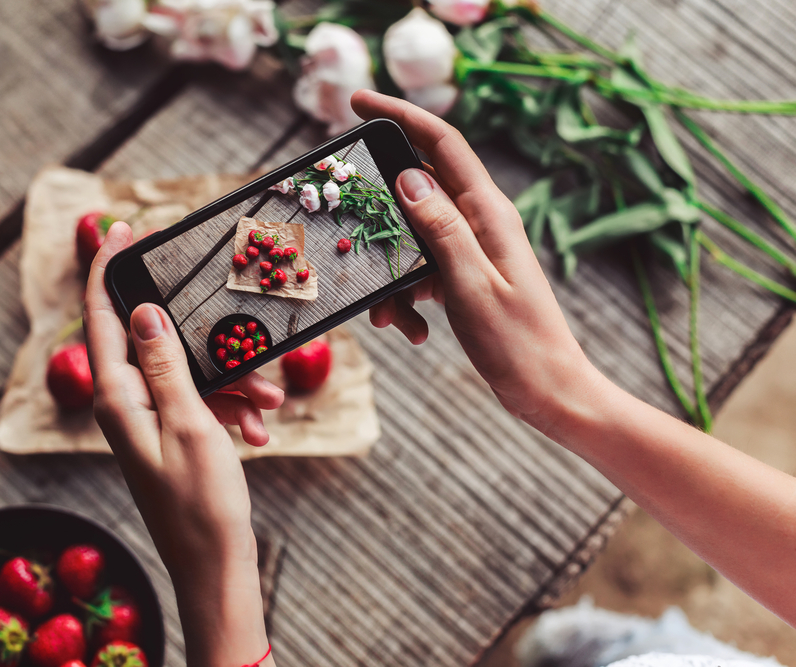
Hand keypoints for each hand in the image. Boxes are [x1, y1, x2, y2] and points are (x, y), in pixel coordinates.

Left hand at [84, 221, 277, 665]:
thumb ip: (164, 363)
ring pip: (188, 371)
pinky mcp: (172, 434)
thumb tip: (142, 311)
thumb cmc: (200, 501)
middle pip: (153, 339)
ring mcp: (149, 419)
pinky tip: (258, 428)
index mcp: (117, 396)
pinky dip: (230, 408)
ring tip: (267, 399)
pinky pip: (200, 402)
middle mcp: (126, 403)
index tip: (120, 227)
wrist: (213, 565)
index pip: (102, 317)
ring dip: (229, 379)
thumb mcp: (189, 423)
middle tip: (222, 308)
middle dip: (199, 332)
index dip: (108, 268)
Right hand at [352, 90, 601, 433]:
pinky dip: (406, 295)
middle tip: (348, 228)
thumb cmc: (517, 343)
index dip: (400, 115)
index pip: (441, 145)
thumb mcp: (471, 286)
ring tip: (389, 317)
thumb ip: (441, 229)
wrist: (548, 390)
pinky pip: (421, 270)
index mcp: (488, 214)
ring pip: (412, 238)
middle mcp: (482, 222)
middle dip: (379, 214)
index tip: (358, 102)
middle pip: (418, 190)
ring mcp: (474, 249)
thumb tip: (409, 176)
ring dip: (390, 272)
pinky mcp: (466, 276)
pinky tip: (408, 329)